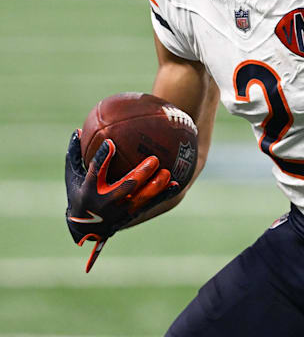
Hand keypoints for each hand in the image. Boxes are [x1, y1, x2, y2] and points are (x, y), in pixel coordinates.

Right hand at [65, 131, 178, 271]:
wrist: (85, 228)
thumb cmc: (79, 194)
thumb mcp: (73, 176)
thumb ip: (75, 154)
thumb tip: (78, 130)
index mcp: (89, 190)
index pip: (96, 172)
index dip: (103, 158)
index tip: (110, 143)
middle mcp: (106, 202)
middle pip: (126, 187)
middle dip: (140, 174)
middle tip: (154, 159)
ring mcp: (120, 211)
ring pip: (141, 198)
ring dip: (156, 186)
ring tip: (167, 172)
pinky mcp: (131, 215)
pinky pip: (150, 204)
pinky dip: (163, 195)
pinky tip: (175, 184)